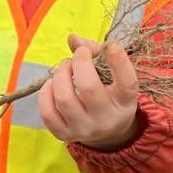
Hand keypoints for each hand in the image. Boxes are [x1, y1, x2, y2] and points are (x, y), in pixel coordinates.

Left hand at [38, 34, 140, 149]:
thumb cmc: (110, 94)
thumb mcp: (113, 76)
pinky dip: (45, 93)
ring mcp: (85, 129)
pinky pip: (47, 113)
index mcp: (125, 102)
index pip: (127, 83)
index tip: (111, 45)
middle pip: (89, 87)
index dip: (119, 61)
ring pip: (64, 99)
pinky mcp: (64, 134)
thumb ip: (96, 52)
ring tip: (65, 68)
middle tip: (78, 55)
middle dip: (79, 63)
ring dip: (60, 75)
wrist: (107, 131)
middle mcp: (107, 119)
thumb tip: (72, 38)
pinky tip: (52, 84)